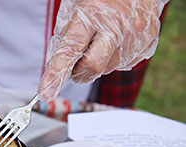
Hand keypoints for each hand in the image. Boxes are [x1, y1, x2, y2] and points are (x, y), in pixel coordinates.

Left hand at [38, 0, 167, 101]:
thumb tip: (56, 68)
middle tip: (72, 66)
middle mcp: (118, 25)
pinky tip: (114, 41)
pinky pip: (121, 65)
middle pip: (91, 66)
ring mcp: (136, 36)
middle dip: (77, 73)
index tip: (46, 92)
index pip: (71, 49)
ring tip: (98, 41)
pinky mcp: (147, 45)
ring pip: (105, 69)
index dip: (57, 73)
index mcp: (94, 11)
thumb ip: (65, 36)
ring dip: (95, 63)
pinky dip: (111, 59)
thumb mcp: (75, 7)